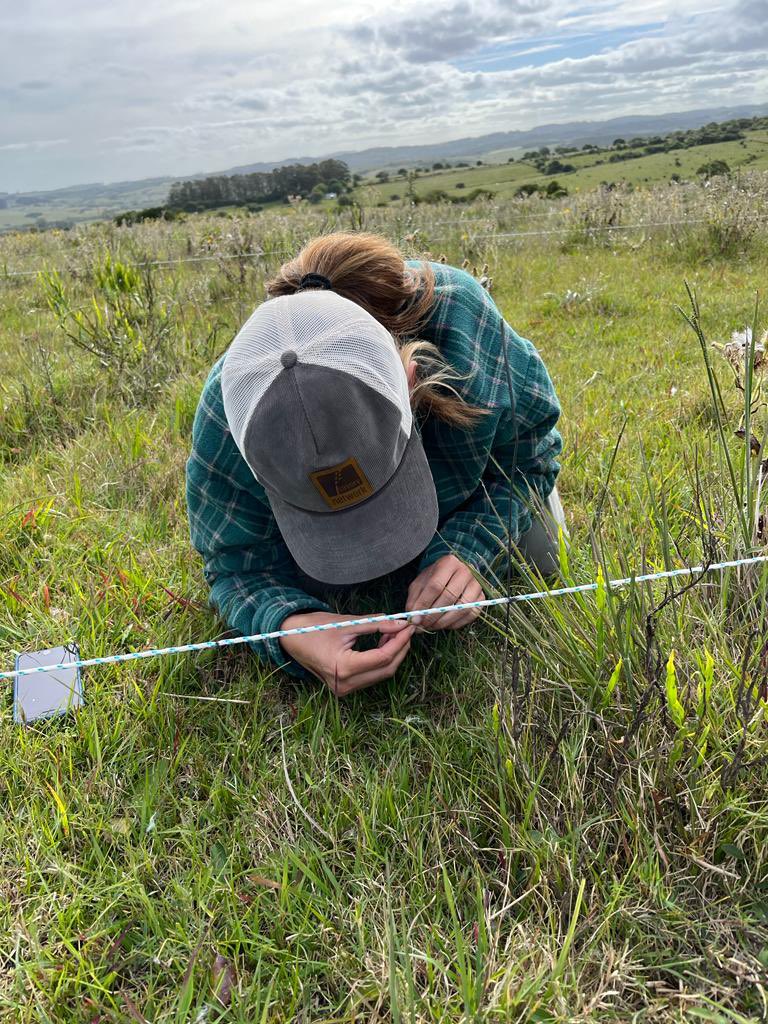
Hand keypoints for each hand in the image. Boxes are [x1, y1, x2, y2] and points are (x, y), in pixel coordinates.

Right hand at [279, 611, 413, 696]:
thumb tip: (400, 622)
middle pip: (385, 669)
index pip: (382, 657)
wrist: (289, 638)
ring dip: (392, 654)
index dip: (399, 641)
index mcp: (343, 667)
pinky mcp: (344, 686)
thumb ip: (375, 624)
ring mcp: (343, 688)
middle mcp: (344, 683)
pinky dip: (380, 660)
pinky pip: (370, 675)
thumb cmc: (313, 627)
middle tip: (406, 629)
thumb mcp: (346, 623)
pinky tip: (384, 642)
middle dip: (400, 649)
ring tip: (395, 632)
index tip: (408, 626)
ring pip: (380, 674)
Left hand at [406, 554, 483, 630]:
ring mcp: (476, 584)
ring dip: (444, 622)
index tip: (415, 619)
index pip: (436, 585)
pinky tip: (445, 625)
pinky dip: (456, 624)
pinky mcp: (482, 597)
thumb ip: (415, 600)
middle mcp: (466, 571)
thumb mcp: (420, 584)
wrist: (453, 573)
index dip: (425, 604)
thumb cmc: (434, 578)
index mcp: (448, 563)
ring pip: (461, 608)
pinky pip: (470, 615)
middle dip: (434, 616)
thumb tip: (414, 619)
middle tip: (423, 626)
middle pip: (449, 597)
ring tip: (432, 627)